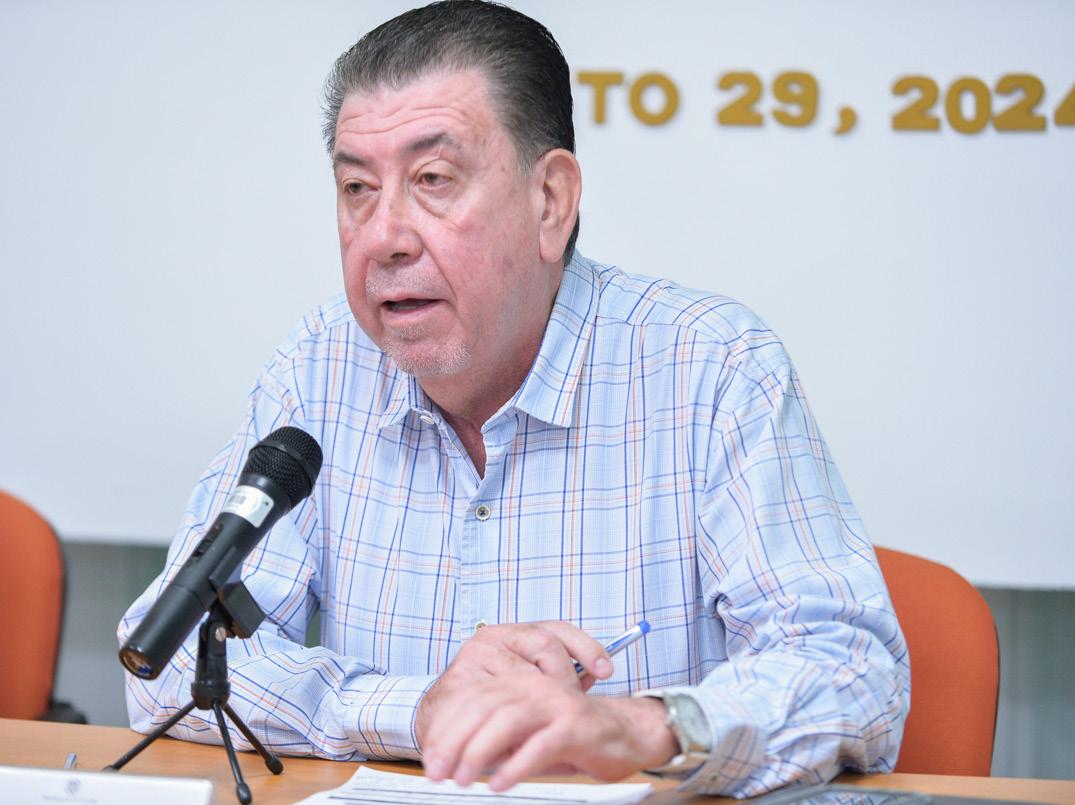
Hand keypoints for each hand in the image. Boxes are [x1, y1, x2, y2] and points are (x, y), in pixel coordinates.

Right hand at [415, 621, 613, 748]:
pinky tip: (524, 730)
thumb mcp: (525, 681)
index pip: (557, 630)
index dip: (587, 647)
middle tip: (570, 702)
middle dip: (566, 676)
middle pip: (546, 644)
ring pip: (527, 675)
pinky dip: (516, 718)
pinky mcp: (460, 681)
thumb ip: (555, 677)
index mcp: (514, 633)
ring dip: (541, 701)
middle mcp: (493, 637)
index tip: (607, 669)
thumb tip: (594, 676)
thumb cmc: (490, 700)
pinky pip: (500, 699)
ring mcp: (474, 657)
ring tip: (547, 718)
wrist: (440, 715)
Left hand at [421, 673, 677, 789]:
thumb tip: (455, 758)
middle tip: (437, 772)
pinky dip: (516, 765)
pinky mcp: (576, 726)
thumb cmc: (571, 735)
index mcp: (518, 682)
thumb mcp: (525, 734)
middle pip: (483, 706)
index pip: (471, 699)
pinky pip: (541, 744)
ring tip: (463, 779)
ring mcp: (557, 704)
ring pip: (508, 720)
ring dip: (479, 751)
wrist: (626, 732)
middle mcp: (535, 686)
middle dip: (454, 741)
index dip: (446, 728)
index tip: (429, 758)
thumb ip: (495, 738)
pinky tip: (500, 783)